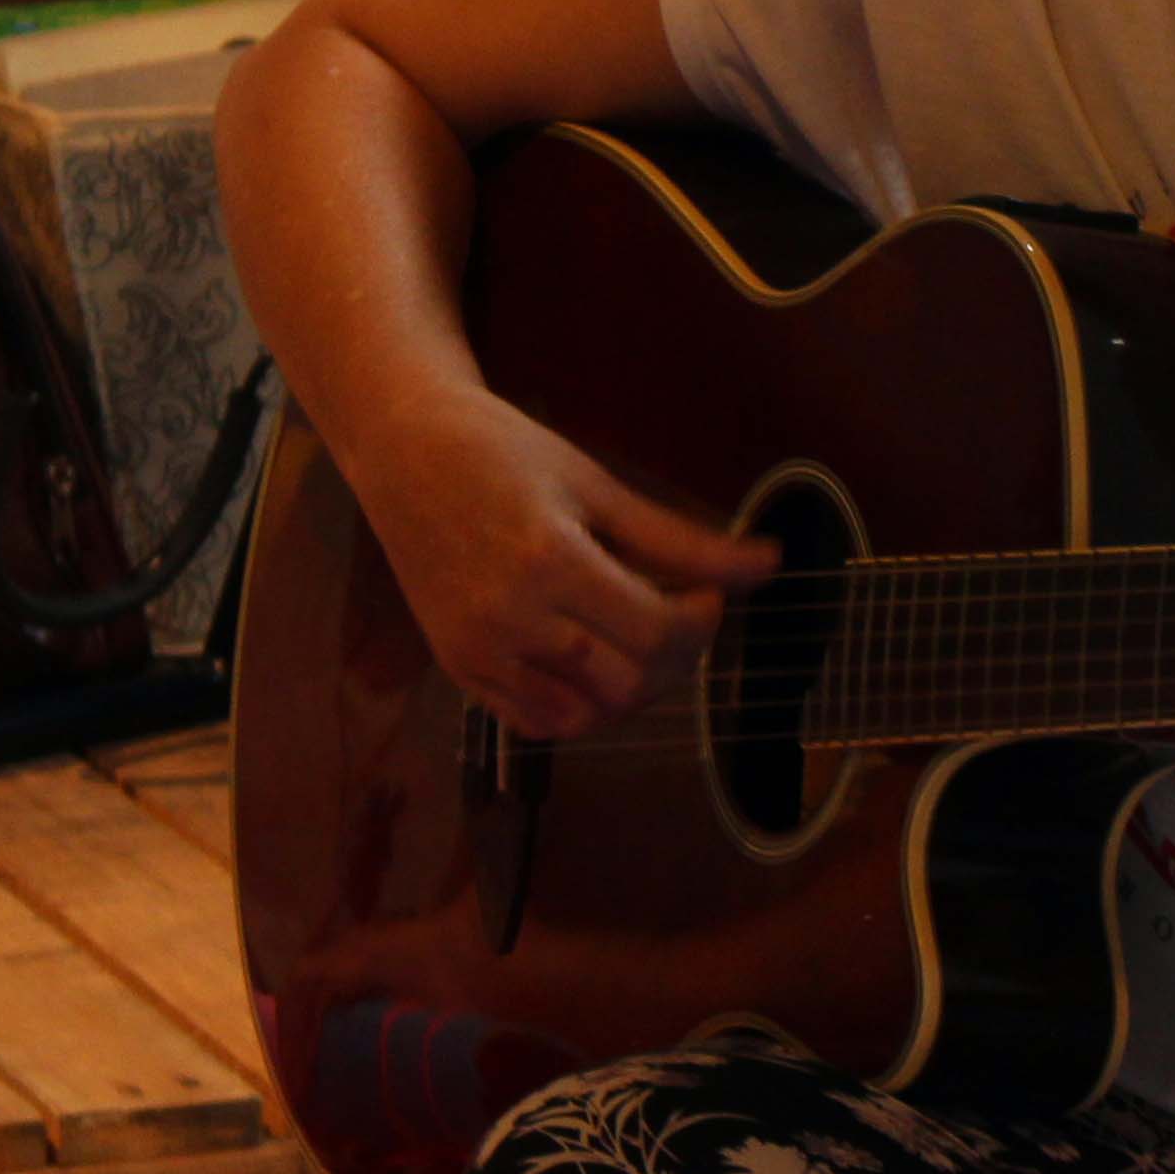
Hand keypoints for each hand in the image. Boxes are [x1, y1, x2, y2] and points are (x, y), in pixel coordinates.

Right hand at [343, 384, 771, 741]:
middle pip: (627, 681)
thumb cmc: (505, 454)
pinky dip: (579, 709)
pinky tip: (594, 663)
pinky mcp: (457, 667)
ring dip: (631, 690)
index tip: (708, 596)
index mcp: (550, 561)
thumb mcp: (598, 486)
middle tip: (680, 617)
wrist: (406, 451)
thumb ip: (682, 540)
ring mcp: (477, 650)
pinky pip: (535, 722)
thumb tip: (769, 565)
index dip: (700, 624)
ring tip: (638, 639)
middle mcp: (509, 617)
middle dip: (675, 659)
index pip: (655, 633)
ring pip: (584, 715)